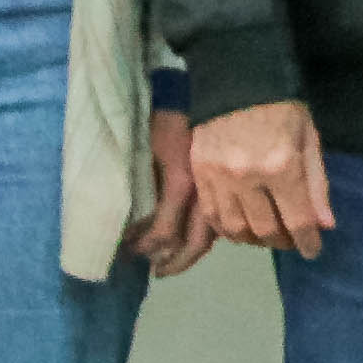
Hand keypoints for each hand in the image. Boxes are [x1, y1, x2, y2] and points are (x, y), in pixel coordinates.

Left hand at [133, 106, 213, 274]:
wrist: (220, 91)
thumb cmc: (173, 113)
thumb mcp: (151, 146)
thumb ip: (143, 182)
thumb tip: (131, 219)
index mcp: (182, 182)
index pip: (164, 230)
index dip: (147, 245)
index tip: (131, 250)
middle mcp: (206, 193)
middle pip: (195, 243)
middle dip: (175, 261)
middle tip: (158, 272)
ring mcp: (223, 191)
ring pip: (212, 235)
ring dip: (191, 253)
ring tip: (173, 261)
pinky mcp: (232, 186)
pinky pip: (221, 220)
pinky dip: (208, 235)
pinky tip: (196, 238)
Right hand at [190, 98, 335, 255]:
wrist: (236, 79)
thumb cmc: (282, 108)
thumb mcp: (309, 140)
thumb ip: (317, 185)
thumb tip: (324, 225)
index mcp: (282, 166)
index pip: (298, 220)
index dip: (307, 242)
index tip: (312, 250)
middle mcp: (248, 176)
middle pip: (266, 229)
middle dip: (282, 241)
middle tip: (290, 240)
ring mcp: (219, 177)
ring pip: (236, 229)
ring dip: (254, 240)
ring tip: (266, 235)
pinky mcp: (198, 173)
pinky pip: (211, 215)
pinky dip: (227, 228)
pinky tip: (240, 226)